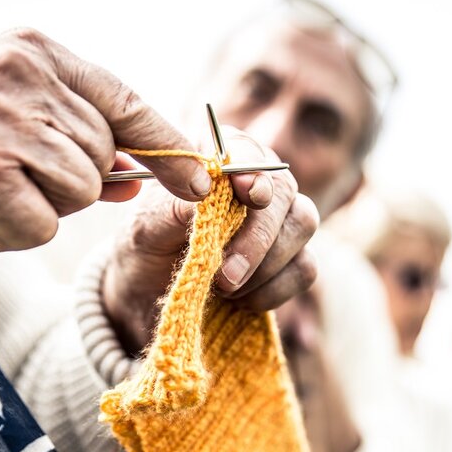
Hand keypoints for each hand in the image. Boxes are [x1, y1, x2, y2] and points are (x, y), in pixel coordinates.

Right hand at [0, 28, 210, 251]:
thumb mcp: (6, 124)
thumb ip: (75, 144)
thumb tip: (140, 178)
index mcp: (34, 52)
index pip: (125, 101)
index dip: (166, 146)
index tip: (199, 180)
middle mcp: (22, 72)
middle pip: (103, 156)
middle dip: (68, 185)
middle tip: (8, 177)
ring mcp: (1, 115)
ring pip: (78, 191)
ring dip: (39, 208)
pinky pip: (43, 222)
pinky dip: (13, 231)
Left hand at [103, 130, 319, 353]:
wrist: (151, 297)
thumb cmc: (147, 250)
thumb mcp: (148, 230)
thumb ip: (176, 207)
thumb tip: (211, 188)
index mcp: (217, 160)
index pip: (246, 150)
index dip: (251, 169)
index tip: (248, 194)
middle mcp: (257, 181)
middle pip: (284, 190)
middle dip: (257, 236)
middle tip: (227, 274)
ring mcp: (281, 219)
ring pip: (303, 224)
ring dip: (266, 264)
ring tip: (224, 288)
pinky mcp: (293, 258)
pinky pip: (305, 267)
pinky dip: (274, 290)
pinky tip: (241, 300)